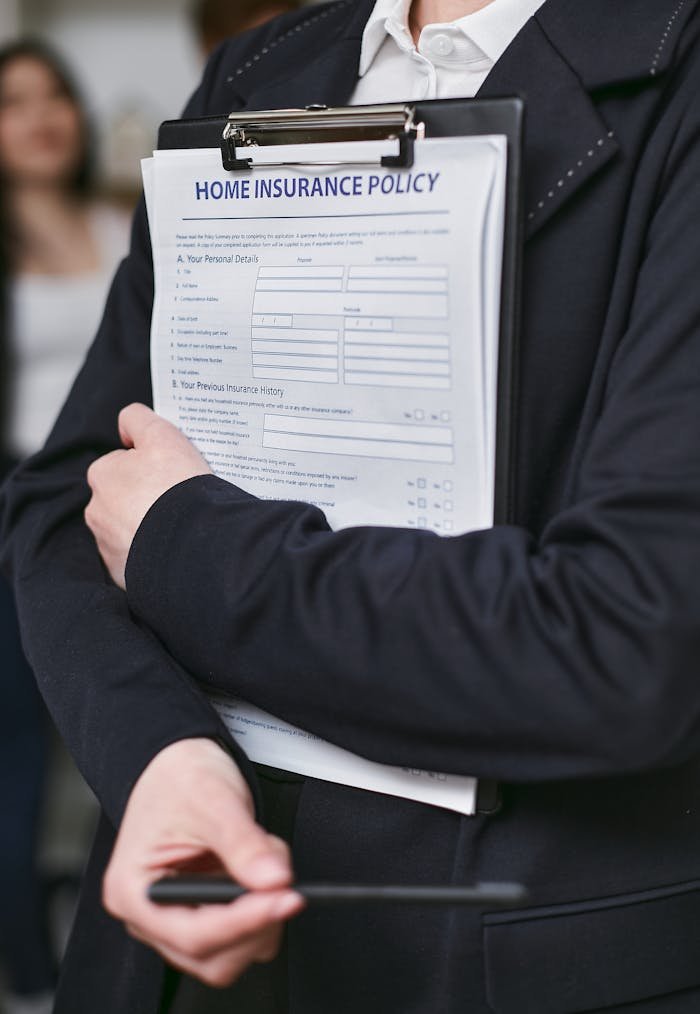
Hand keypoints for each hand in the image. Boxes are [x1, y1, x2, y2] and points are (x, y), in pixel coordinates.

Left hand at [85, 403, 210, 588]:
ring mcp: (109, 546)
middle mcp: (96, 511)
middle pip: (125, 498)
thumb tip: (126, 421)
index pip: (124, 463)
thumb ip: (138, 419)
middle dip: (145, 498)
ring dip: (148, 526)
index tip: (171, 472)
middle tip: (178, 499)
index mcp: (102, 475)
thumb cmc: (177, 487)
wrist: (193, 547)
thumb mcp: (162, 436)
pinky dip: (152, 554)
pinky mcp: (124, 574)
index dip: (151, 464)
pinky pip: (138, 559)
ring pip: (130, 529)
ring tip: (179, 526)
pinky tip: (175, 547)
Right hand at [103, 737, 303, 986]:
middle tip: (282, 880)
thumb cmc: (179, 778)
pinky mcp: (198, 915)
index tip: (283, 899)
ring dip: (259, 917)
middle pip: (210, 956)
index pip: (192, 933)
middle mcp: (147, 914)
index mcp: (132, 890)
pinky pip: (235, 937)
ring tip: (264, 864)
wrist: (179, 763)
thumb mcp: (214, 801)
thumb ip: (244, 844)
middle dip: (255, 921)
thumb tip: (274, 879)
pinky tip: (257, 875)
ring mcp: (173, 919)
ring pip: (226, 955)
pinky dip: (258, 911)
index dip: (244, 922)